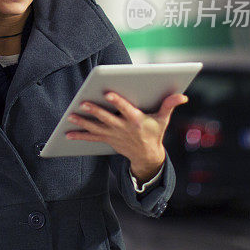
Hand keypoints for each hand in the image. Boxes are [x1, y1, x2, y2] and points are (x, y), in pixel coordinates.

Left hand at [64, 91, 188, 181]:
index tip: (107, 93)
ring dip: (83, 122)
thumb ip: (169, 105)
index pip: (126, 109)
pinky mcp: (107, 139)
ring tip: (71, 116)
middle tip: (83, 102)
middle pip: (107, 118)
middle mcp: (123, 128)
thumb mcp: (162, 120)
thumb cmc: (154, 133)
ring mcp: (114, 135)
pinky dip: (80, 136)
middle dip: (95, 110)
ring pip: (96, 128)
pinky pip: (92, 138)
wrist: (147, 156)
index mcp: (136, 121)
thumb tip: (182, 96)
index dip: (117, 101)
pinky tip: (67, 133)